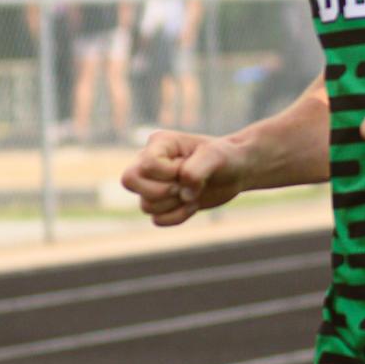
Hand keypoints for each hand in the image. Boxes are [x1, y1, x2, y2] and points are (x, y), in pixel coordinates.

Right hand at [121, 130, 247, 225]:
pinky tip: (193, 205)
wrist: (236, 171)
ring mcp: (154, 184)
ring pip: (145, 205)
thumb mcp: (215, 157)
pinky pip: (157, 220)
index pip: (146, 164)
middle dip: (160, 191)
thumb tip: (183, 193)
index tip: (187, 168)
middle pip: (129, 181)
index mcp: (159, 143)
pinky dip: (176, 217)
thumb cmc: (225, 157)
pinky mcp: (162, 203)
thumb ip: (196, 171)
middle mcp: (150, 162)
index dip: (167, 173)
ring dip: (174, 204)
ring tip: (194, 194)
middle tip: (182, 186)